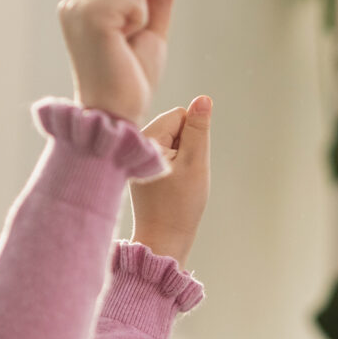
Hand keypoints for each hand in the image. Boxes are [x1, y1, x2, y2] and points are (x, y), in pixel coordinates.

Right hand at [58, 0, 176, 123]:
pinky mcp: (89, 15)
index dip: (138, 14)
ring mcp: (77, 8)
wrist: (117, 113)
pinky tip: (120, 44)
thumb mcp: (149, 32)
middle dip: (138, 13)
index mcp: (80, 8)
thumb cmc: (130, 81)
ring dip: (139, 18)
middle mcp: (72, 5)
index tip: (122, 46)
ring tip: (120, 48)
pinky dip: (138, 20)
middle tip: (122, 49)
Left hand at [131, 96, 211, 268]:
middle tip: (182, 175)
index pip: (179, 115)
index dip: (192, 137)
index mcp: (145, 139)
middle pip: (174, 127)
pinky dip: (172, 167)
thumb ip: (199, 129)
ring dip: (181, 158)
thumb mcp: (196, 162)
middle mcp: (134, 144)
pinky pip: (163, 155)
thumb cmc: (181, 204)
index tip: (187, 163)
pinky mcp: (137, 168)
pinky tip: (169, 187)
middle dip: (186, 146)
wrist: (163, 239)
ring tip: (176, 183)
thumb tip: (203, 99)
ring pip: (171, 142)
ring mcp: (134, 156)